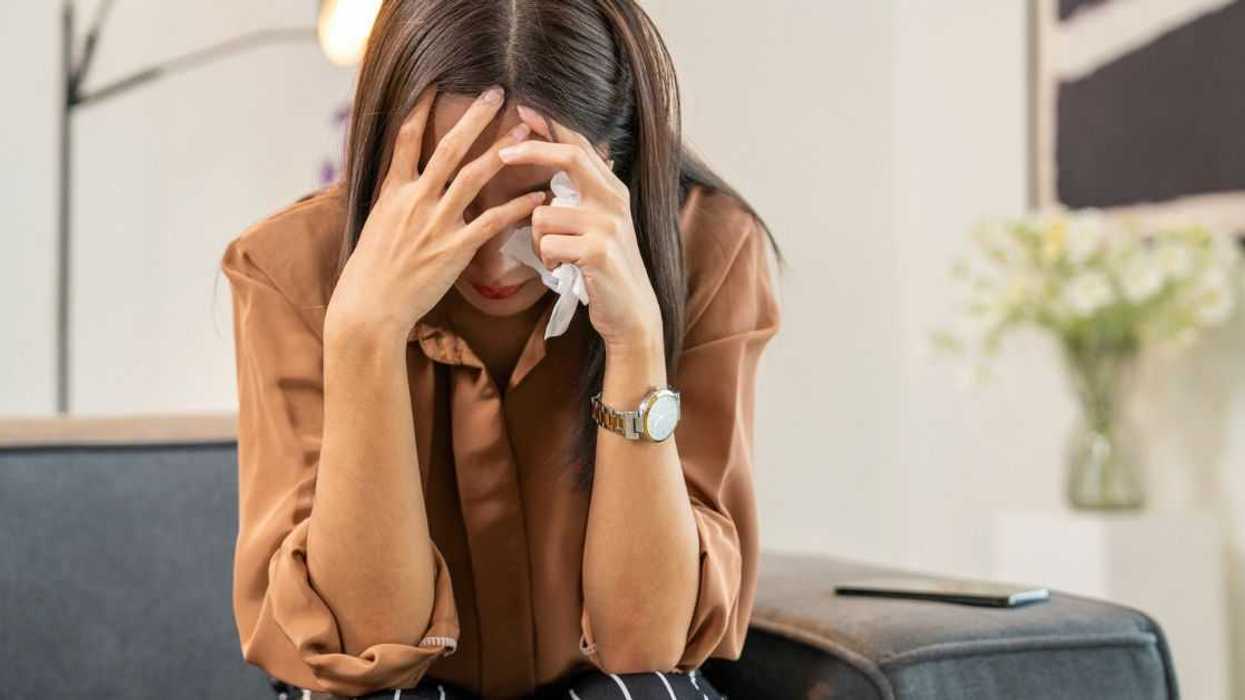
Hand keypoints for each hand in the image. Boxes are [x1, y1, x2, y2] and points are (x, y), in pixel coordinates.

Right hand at [326, 85, 544, 344]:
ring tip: (525, 132)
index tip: (437, 84)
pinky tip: (537, 196)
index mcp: (392, 191)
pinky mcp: (454, 249)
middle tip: (496, 93)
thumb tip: (405, 187)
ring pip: (473, 177)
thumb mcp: (376, 227)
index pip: (406, 138)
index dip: (421, 108)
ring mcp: (435, 223)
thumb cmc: (372, 273)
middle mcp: (414, 200)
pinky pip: (492, 222)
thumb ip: (396, 203)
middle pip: (447, 148)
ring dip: (501, 151)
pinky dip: (516, 207)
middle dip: (473, 118)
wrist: (369, 308)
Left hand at [499, 107, 663, 353]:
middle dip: (531, 152)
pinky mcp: (598, 251)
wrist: (632, 314)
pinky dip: (546, 260)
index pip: (580, 146)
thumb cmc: (605, 271)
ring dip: (540, 240)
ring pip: (544, 214)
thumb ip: (581, 197)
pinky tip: (563, 270)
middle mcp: (615, 200)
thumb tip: (553, 169)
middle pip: (570, 158)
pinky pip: (548, 244)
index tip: (523, 108)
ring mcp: (609, 225)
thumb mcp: (600, 226)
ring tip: (558, 258)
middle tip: (500, 154)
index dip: (551, 126)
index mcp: (612, 190)